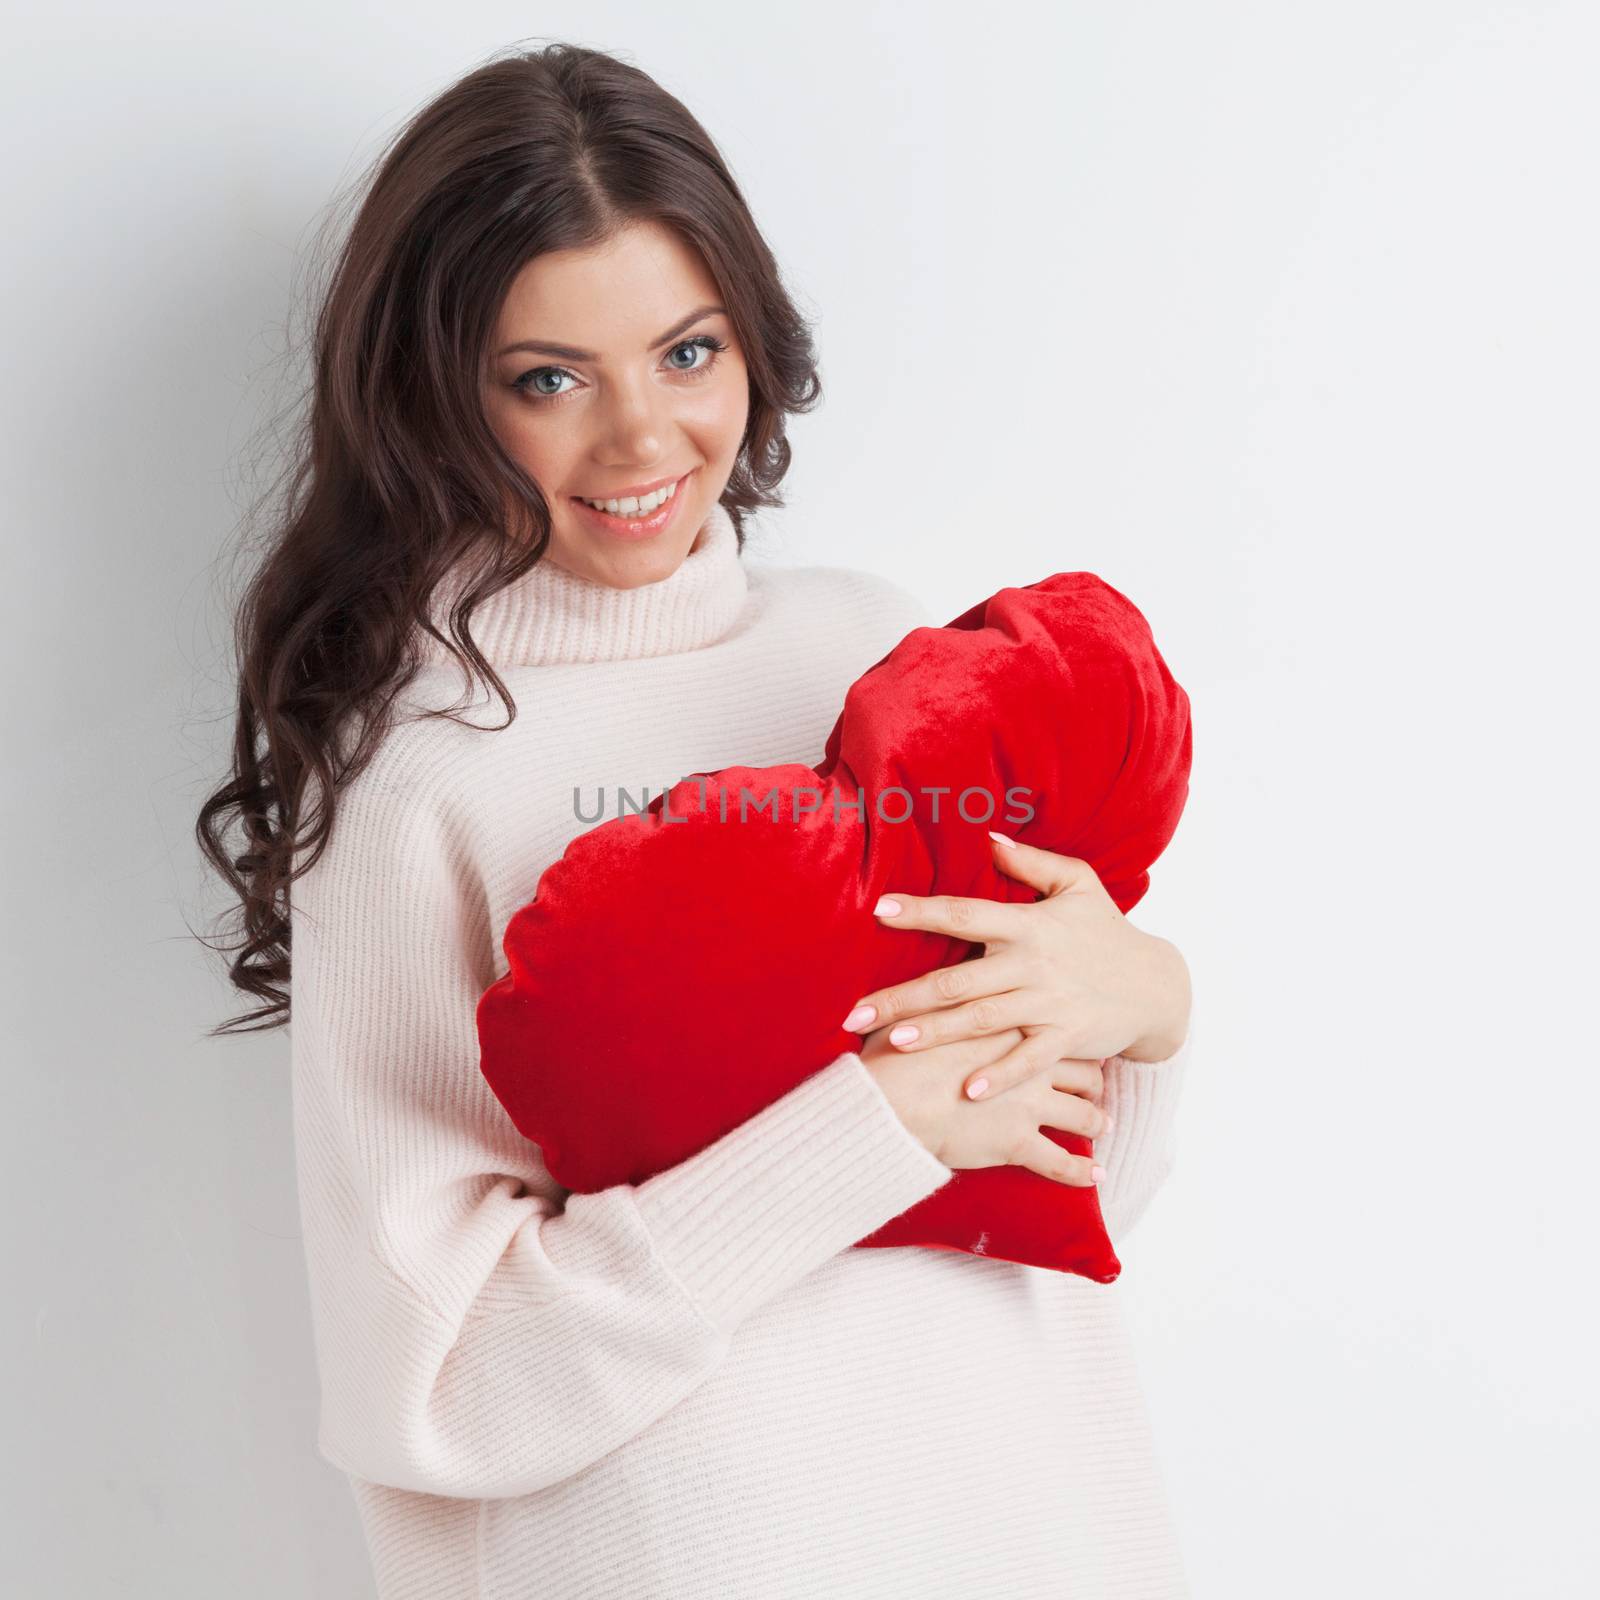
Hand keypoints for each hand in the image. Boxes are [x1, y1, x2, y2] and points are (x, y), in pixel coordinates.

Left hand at [842, 832, 1190, 1104]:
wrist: (1158, 985)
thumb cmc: (1107, 931)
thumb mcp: (1078, 884)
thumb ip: (1031, 863)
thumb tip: (988, 840)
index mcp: (1027, 925)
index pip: (965, 913)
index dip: (922, 911)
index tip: (879, 911)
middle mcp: (1032, 964)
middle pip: (957, 980)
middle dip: (904, 996)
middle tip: (855, 1013)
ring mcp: (1049, 1004)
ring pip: (981, 1019)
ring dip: (936, 1032)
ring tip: (891, 1042)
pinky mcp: (1067, 1038)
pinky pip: (1028, 1059)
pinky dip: (1000, 1075)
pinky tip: (968, 1090)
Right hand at [859, 1022, 1108, 1185]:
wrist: (890, 1097)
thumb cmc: (895, 1055)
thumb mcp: (918, 1014)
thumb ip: (935, 1004)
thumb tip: (924, 992)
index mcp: (1009, 1026)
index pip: (1053, 1027)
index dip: (1064, 1035)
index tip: (1067, 1039)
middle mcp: (1029, 1061)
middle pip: (1083, 1068)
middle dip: (1093, 1079)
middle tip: (1095, 1084)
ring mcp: (1028, 1103)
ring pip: (1082, 1113)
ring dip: (1095, 1121)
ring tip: (1101, 1125)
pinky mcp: (1018, 1141)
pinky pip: (1061, 1162)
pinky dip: (1081, 1172)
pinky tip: (1095, 1177)